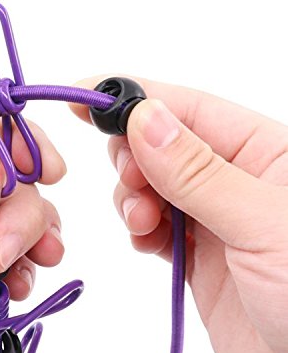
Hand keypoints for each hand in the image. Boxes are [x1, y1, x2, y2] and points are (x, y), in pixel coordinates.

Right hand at [71, 75, 287, 352]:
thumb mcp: (261, 225)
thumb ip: (197, 172)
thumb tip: (143, 118)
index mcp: (267, 153)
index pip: (189, 108)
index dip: (134, 97)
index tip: (85, 96)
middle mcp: (238, 179)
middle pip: (161, 143)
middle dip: (132, 156)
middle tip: (131, 183)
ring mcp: (214, 219)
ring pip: (151, 184)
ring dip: (132, 196)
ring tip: (142, 223)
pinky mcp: (196, 256)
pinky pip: (152, 224)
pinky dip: (137, 227)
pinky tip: (144, 240)